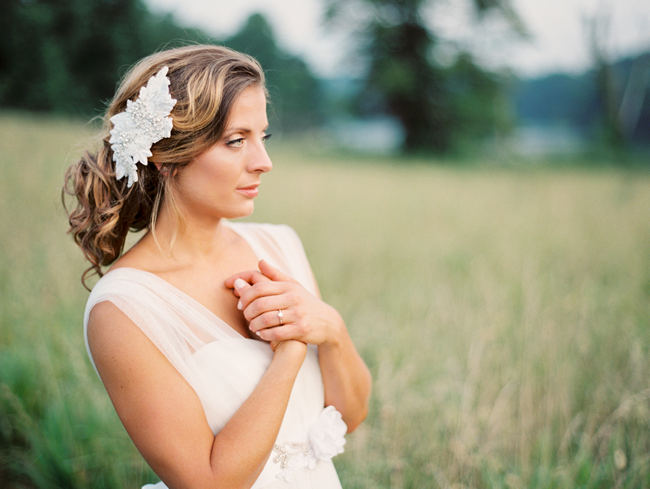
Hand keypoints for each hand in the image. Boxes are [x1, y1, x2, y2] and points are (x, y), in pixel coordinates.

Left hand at [225, 260, 343, 345]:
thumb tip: (259, 262)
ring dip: (254, 324)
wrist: (328, 322)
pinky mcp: (301, 329)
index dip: (244, 295)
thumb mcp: (293, 286)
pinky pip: (276, 333)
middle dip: (247, 311)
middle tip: (244, 316)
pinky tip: (262, 334)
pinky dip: (265, 334)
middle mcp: (293, 298)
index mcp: (288, 287)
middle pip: (260, 303)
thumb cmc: (306, 302)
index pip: (259, 287)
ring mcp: (297, 314)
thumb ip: (275, 275)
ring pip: (266, 319)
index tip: (239, 303)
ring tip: (252, 326)